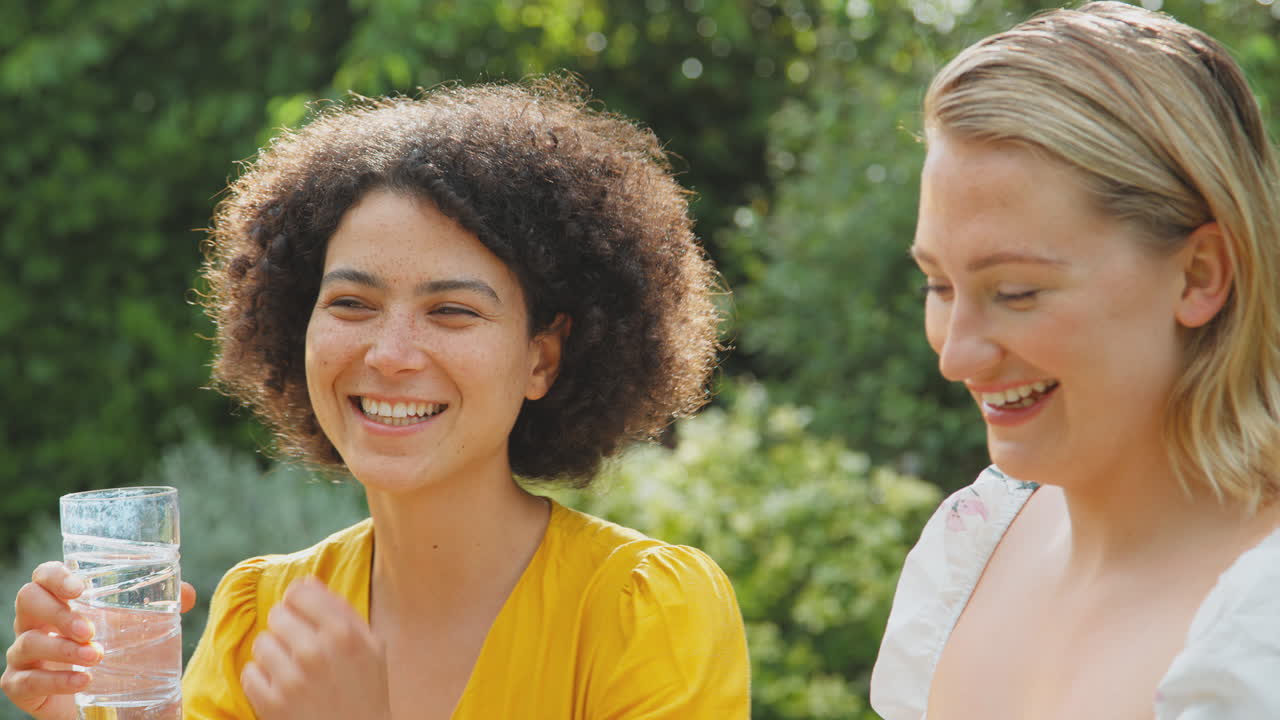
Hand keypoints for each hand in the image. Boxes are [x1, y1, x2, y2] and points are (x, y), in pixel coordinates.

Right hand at [1, 560, 196, 719]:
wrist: (104, 703)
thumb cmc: (115, 652)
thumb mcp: (137, 627)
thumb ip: (160, 606)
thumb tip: (186, 594)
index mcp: (59, 600)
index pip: (45, 575)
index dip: (56, 576)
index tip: (79, 587)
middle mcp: (35, 622)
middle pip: (28, 601)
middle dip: (59, 613)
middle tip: (90, 630)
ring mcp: (24, 654)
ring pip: (28, 643)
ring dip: (63, 650)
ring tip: (96, 657)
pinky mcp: (22, 686)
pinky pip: (27, 681)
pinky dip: (57, 681)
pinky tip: (83, 681)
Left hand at [241, 577, 390, 719]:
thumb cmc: (366, 691)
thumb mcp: (370, 646)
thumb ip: (341, 610)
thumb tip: (307, 581)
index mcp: (344, 633)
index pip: (299, 592)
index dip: (299, 603)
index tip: (304, 616)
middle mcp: (316, 652)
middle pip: (277, 615)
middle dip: (287, 630)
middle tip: (302, 649)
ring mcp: (291, 680)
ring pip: (261, 643)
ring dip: (274, 655)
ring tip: (294, 671)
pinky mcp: (271, 704)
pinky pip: (250, 673)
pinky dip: (262, 680)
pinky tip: (282, 689)